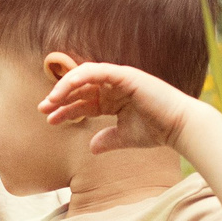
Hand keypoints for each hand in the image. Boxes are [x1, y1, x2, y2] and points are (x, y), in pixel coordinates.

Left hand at [40, 61, 202, 154]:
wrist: (179, 127)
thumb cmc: (156, 131)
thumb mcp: (125, 137)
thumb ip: (107, 140)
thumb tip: (91, 148)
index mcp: (114, 99)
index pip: (84, 102)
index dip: (65, 110)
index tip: (49, 120)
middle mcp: (115, 87)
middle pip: (80, 89)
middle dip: (60, 98)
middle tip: (42, 109)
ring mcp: (120, 79)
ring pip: (85, 77)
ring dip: (65, 87)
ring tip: (50, 101)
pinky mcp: (125, 75)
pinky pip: (96, 72)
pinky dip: (79, 78)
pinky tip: (65, 90)